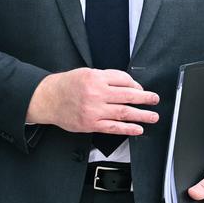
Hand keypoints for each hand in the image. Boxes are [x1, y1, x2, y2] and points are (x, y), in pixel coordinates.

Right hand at [26, 68, 158, 134]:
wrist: (48, 99)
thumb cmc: (68, 85)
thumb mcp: (87, 73)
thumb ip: (107, 78)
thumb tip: (129, 86)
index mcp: (96, 78)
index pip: (123, 80)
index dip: (135, 85)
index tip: (141, 90)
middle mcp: (96, 93)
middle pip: (127, 96)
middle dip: (145, 98)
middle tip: (155, 99)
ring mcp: (94, 110)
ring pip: (123, 112)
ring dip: (141, 115)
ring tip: (153, 116)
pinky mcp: (91, 124)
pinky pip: (113, 127)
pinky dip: (127, 129)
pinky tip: (138, 129)